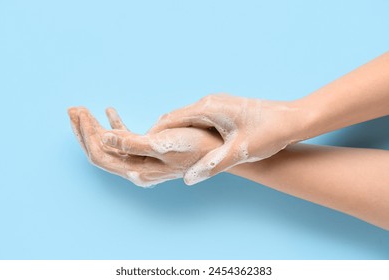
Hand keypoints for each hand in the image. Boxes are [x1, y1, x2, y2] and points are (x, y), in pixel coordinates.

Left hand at [68, 107, 221, 186]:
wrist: (216, 149)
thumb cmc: (194, 146)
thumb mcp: (163, 145)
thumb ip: (133, 144)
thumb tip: (105, 138)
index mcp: (135, 170)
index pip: (100, 154)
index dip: (86, 134)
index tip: (79, 112)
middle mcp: (135, 168)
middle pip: (99, 151)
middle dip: (84, 130)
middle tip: (72, 108)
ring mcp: (140, 159)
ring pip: (109, 145)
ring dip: (95, 127)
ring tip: (82, 108)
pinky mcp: (149, 149)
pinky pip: (126, 138)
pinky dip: (115, 125)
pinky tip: (109, 111)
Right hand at [147, 93, 301, 184]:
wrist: (293, 119)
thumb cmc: (270, 132)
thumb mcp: (240, 152)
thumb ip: (213, 165)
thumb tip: (189, 179)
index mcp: (208, 108)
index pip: (171, 120)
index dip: (154, 135)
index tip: (141, 149)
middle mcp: (209, 102)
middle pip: (175, 118)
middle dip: (161, 135)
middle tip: (149, 153)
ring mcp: (216, 104)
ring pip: (186, 118)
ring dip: (174, 133)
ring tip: (165, 152)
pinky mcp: (224, 109)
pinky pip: (197, 119)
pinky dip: (187, 131)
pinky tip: (188, 145)